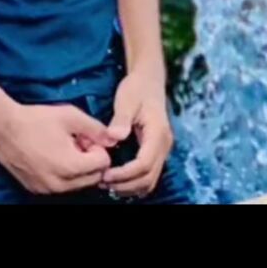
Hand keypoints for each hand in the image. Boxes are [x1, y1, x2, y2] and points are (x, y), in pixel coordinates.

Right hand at [0, 101, 118, 195]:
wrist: (3, 129)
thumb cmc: (36, 120)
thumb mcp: (70, 116)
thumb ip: (95, 128)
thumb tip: (113, 139)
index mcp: (71, 166)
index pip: (103, 164)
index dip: (97, 147)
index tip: (85, 137)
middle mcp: (60, 184)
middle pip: (93, 177)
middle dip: (90, 160)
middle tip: (76, 142)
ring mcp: (48, 189)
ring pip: (78, 184)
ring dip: (78, 168)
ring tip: (63, 148)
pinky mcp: (38, 190)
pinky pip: (61, 187)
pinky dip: (64, 174)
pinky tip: (52, 156)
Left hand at [100, 72, 173, 197]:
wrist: (149, 80)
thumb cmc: (137, 88)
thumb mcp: (127, 99)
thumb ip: (121, 119)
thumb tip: (114, 137)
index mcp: (158, 133)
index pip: (144, 163)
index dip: (125, 174)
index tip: (105, 174)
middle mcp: (164, 145)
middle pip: (148, 177)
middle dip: (126, 184)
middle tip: (102, 182)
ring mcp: (162, 150)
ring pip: (150, 180)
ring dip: (130, 187)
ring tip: (107, 184)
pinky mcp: (156, 151)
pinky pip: (148, 175)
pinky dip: (134, 182)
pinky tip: (118, 179)